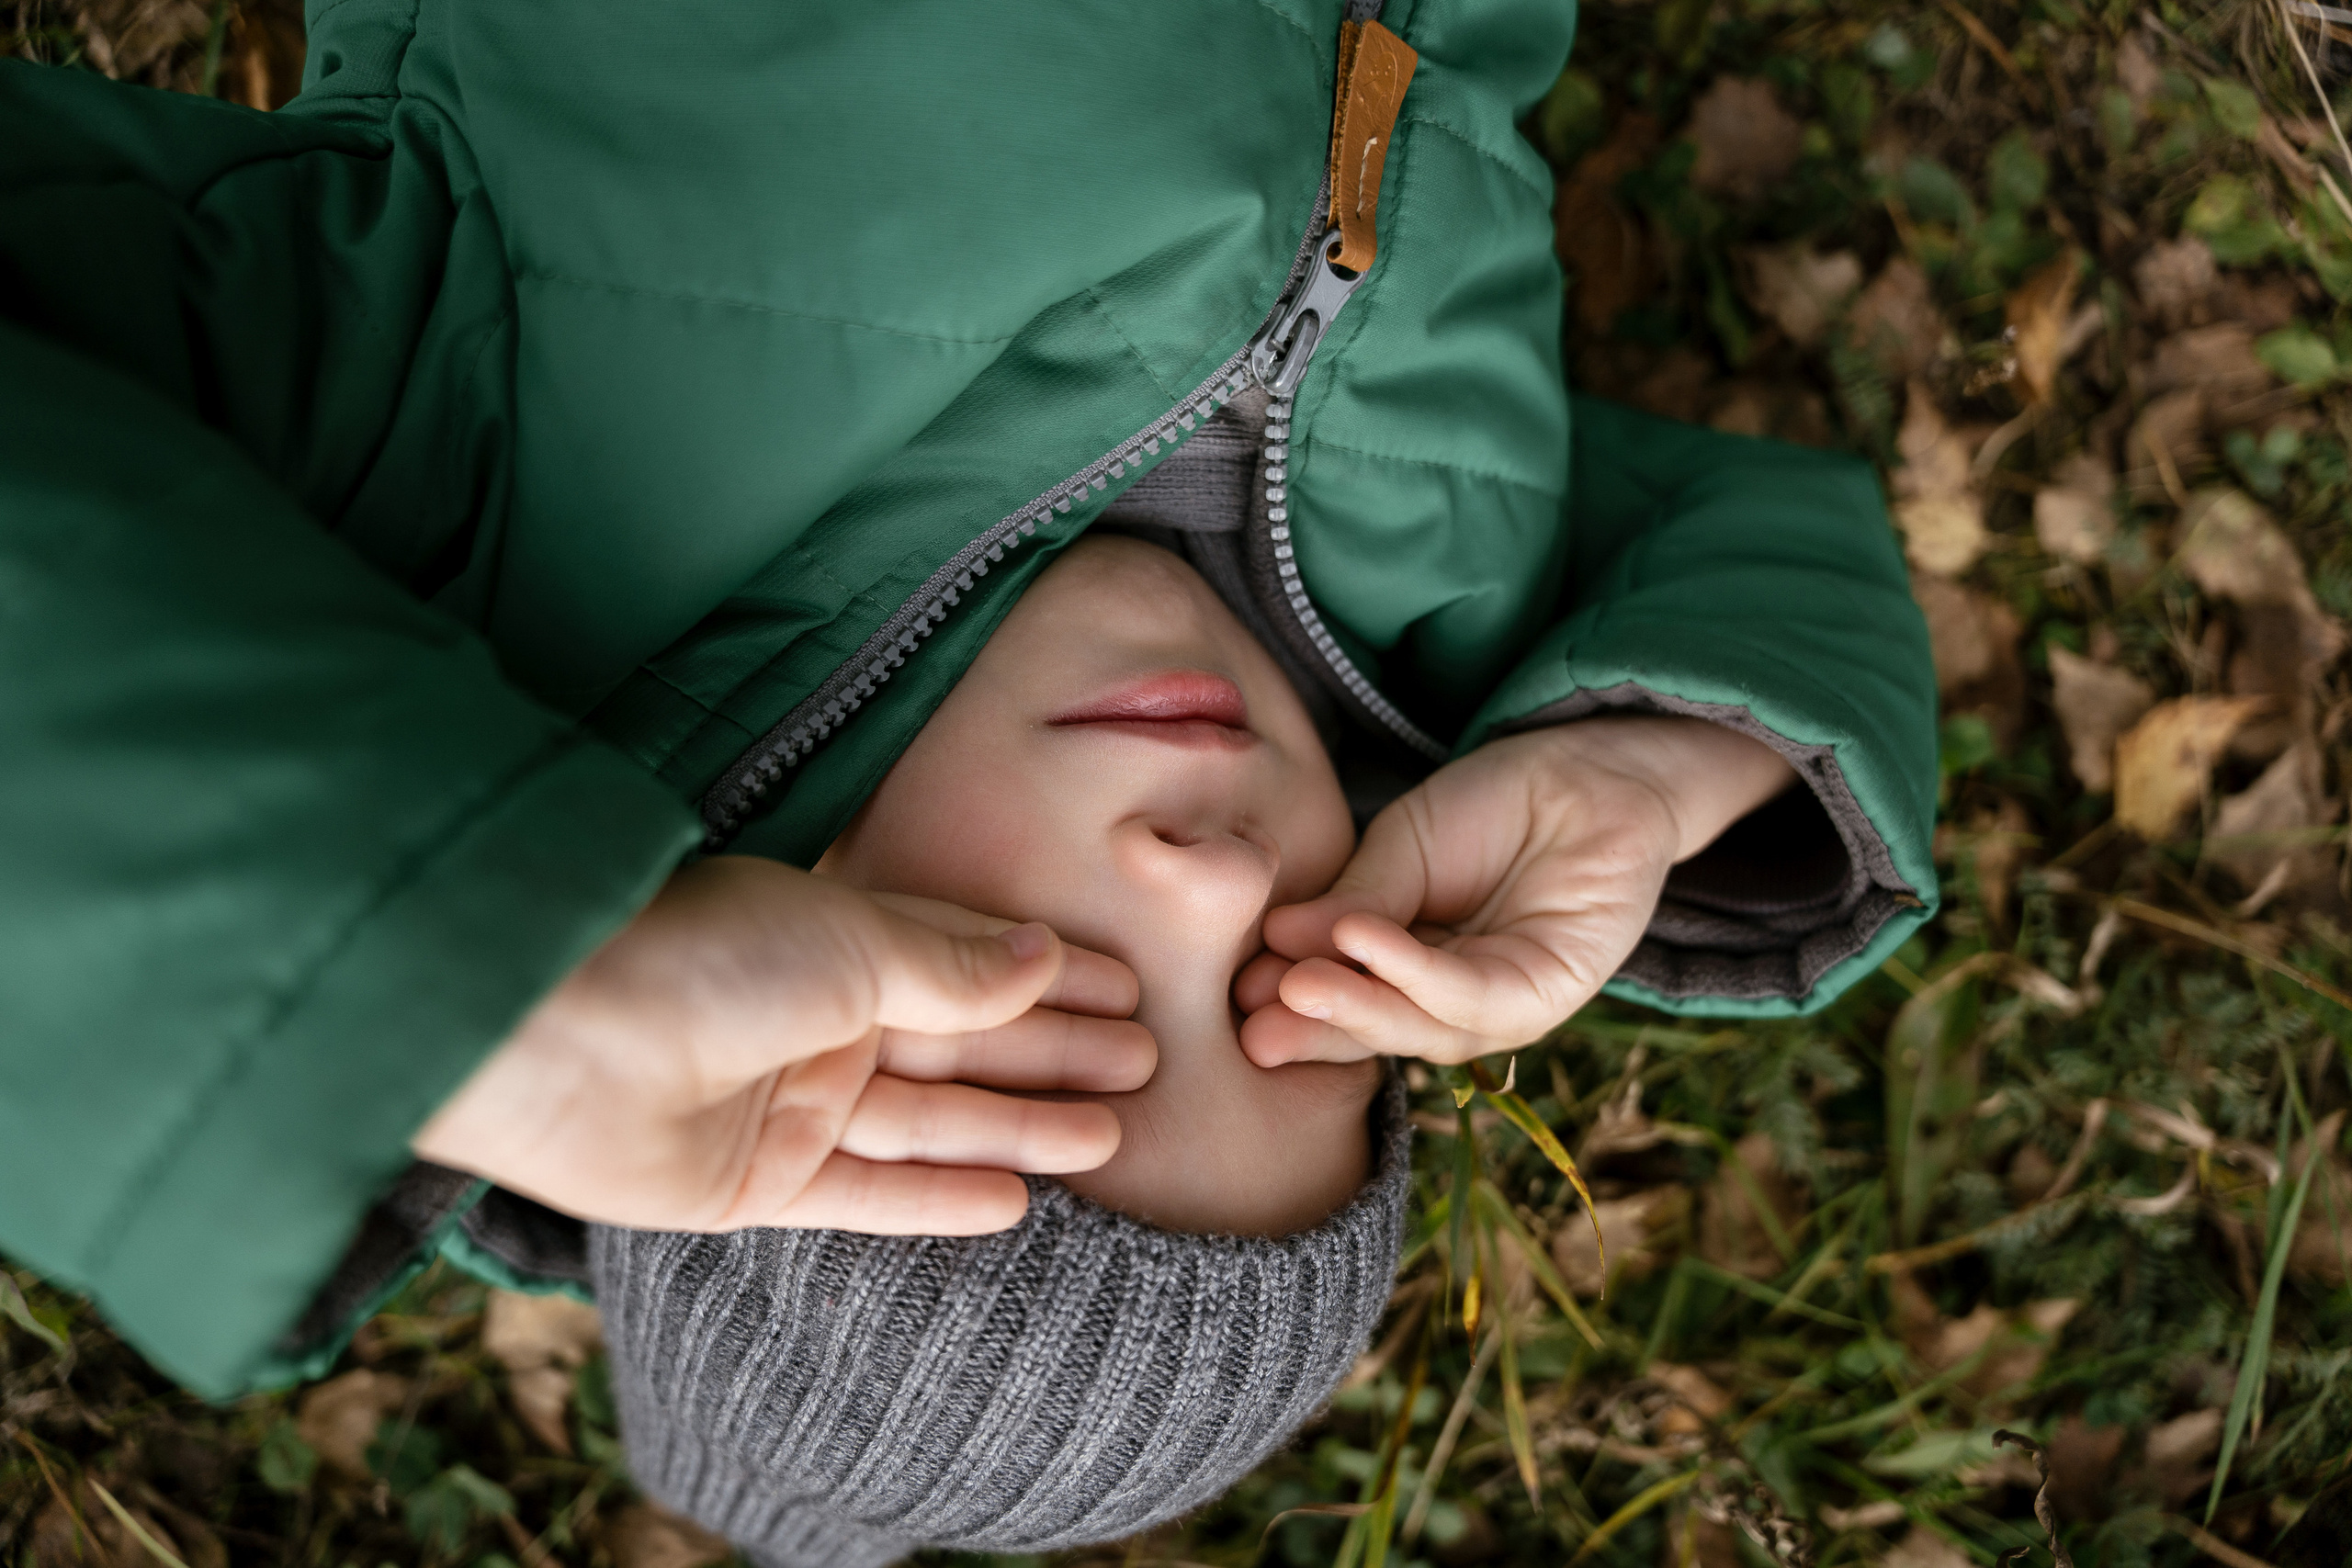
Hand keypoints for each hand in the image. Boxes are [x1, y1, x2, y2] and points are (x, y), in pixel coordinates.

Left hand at [412, 856, 1153, 1236]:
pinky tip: (1013, 1201)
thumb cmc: (698, 959)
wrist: (546, 1039)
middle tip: (1147, 1062)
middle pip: (963, 1040)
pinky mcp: (754, 1181)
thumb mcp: (850, 943)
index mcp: (834, 938)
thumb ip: (952, 966)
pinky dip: (937, 1198)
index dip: (1049, 973)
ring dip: (1019, 1125)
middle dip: (1055, 1050)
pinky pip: (867, 1193)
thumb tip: (1042, 955)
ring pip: (930, 1117)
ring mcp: (787, 1100)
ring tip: (1111, 1134)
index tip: (1128, 985)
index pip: (967, 956)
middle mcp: (816, 1017)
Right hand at [1236, 717, 1794, 1064]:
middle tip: (1249, 1024)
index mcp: (1415, 974)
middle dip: (1315, 1029)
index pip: (1351, 1004)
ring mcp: (1508, 1005)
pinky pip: (1475, 996)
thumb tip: (1275, 944)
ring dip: (1357, 1009)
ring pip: (1425, 1028)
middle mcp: (1460, 1003)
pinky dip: (1415, 973)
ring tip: (1292, 983)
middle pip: (1383, 1031)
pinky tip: (1362, 943)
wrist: (1589, 764)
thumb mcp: (1401, 849)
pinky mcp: (1552, 992)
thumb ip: (1352, 903)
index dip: (1294, 1005)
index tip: (1233, 998)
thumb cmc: (1498, 805)